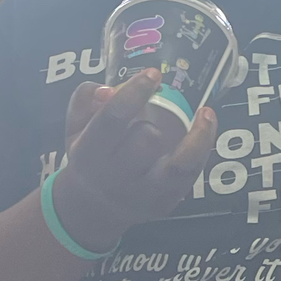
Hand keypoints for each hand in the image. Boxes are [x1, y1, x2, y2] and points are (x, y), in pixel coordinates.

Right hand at [54, 72, 217, 249]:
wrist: (93, 207)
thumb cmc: (88, 156)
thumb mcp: (74, 127)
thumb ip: (85, 100)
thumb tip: (109, 90)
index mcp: (88, 155)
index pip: (112, 120)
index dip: (134, 93)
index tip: (153, 73)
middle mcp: (114, 179)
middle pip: (146, 139)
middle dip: (152, 121)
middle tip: (153, 113)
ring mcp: (142, 196)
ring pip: (177, 164)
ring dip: (191, 135)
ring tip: (204, 113)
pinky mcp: (163, 204)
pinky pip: (190, 175)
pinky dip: (203, 149)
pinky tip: (207, 126)